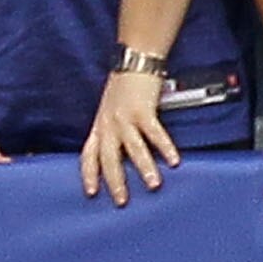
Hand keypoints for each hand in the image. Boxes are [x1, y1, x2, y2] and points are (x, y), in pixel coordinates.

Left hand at [79, 68, 176, 206]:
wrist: (134, 60)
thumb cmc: (123, 86)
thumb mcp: (109, 110)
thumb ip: (110, 130)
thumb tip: (118, 153)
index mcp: (99, 126)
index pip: (88, 155)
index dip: (88, 175)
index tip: (91, 193)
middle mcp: (109, 125)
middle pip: (109, 159)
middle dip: (115, 181)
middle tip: (122, 201)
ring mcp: (125, 118)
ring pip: (133, 149)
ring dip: (144, 168)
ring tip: (153, 185)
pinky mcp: (143, 110)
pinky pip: (154, 133)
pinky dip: (165, 147)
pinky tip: (174, 160)